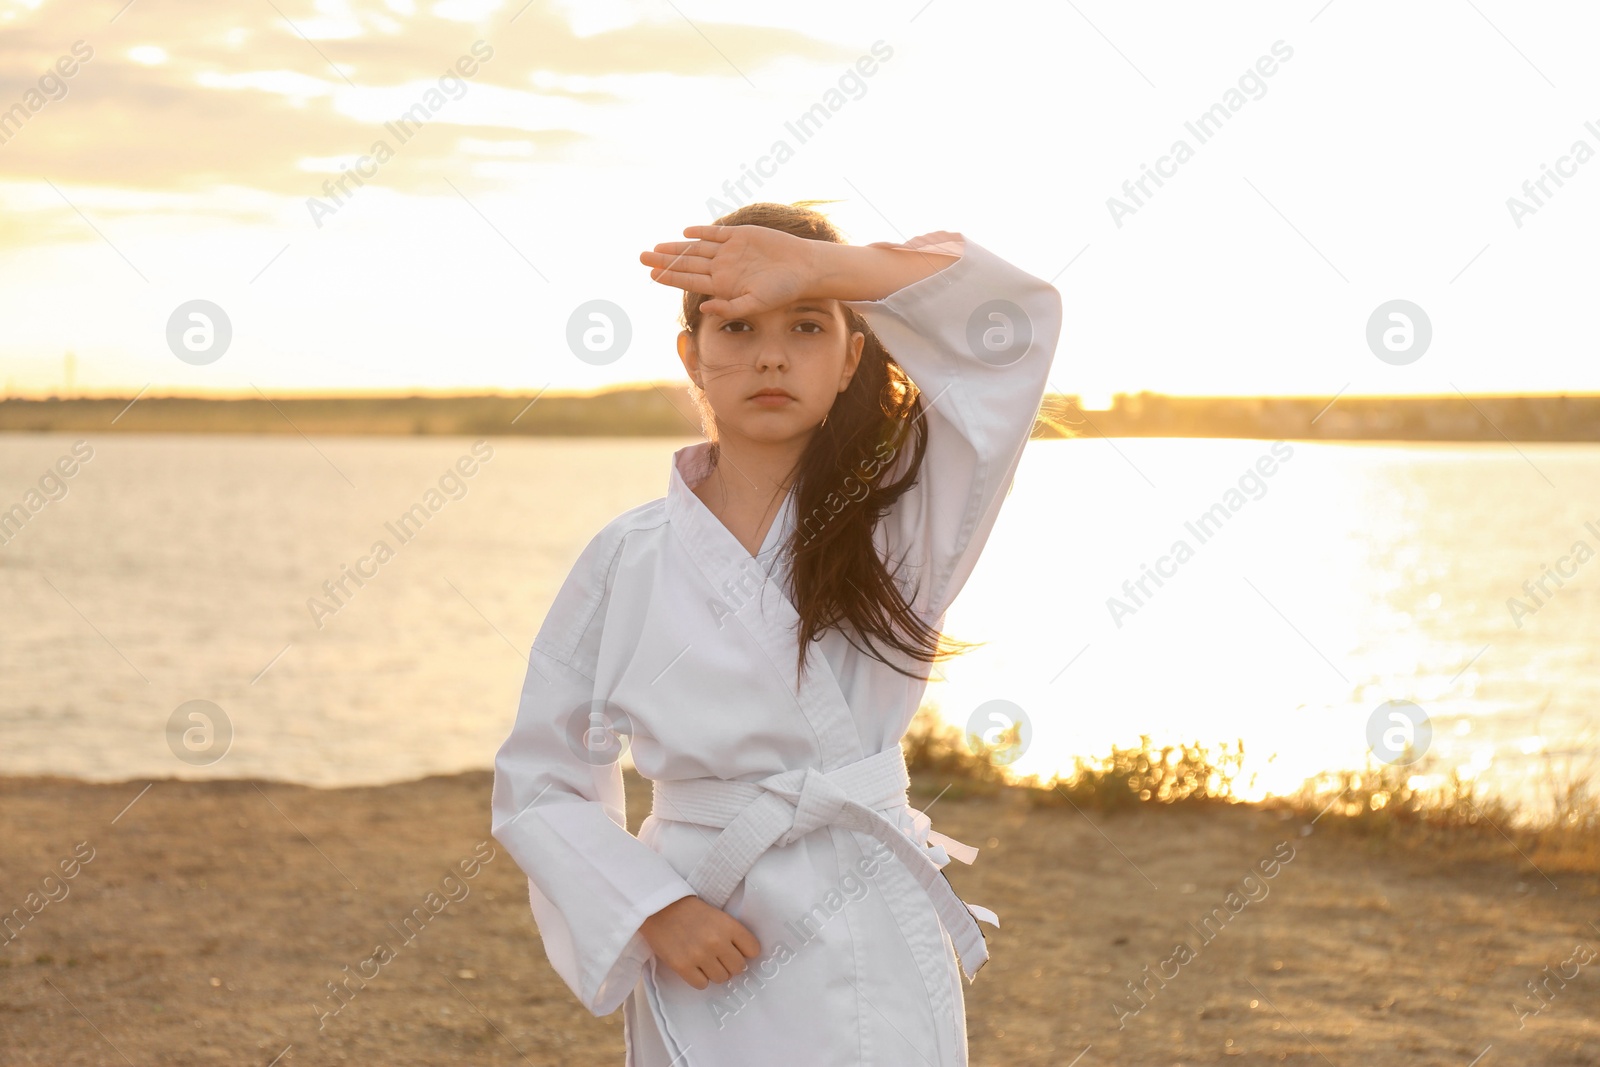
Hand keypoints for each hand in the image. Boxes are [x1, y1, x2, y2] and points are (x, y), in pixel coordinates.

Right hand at [639, 894, 761, 988]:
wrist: (659, 908)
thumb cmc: (690, 911)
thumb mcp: (718, 915)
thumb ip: (732, 934)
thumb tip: (744, 957)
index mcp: (728, 926)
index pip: (753, 950)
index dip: (746, 952)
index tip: (738, 950)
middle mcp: (717, 942)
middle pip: (738, 968)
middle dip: (731, 964)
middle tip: (720, 958)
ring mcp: (699, 956)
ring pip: (721, 978)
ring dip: (715, 972)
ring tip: (705, 961)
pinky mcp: (683, 967)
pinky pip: (702, 984)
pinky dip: (700, 978)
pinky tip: (694, 967)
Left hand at [640, 225, 822, 320]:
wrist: (804, 268)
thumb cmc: (783, 290)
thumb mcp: (756, 303)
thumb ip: (729, 308)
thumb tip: (703, 309)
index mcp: (723, 285)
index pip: (689, 280)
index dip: (670, 277)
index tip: (651, 275)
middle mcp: (723, 267)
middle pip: (687, 263)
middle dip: (663, 260)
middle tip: (641, 257)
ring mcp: (731, 250)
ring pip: (696, 247)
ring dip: (676, 247)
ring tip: (655, 247)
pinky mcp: (741, 235)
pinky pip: (716, 232)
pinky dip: (701, 232)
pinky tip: (686, 232)